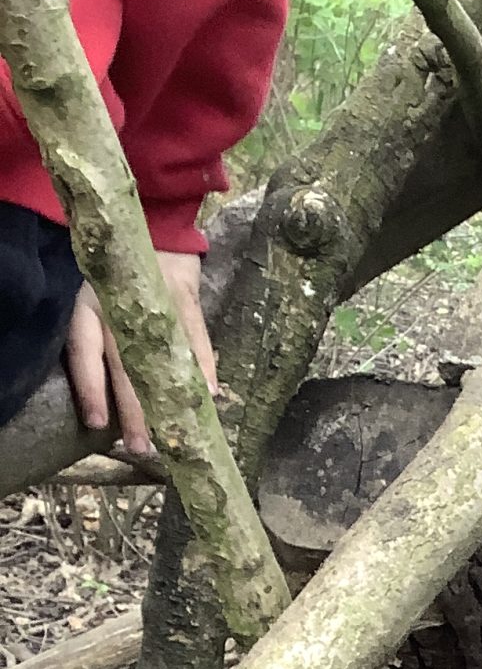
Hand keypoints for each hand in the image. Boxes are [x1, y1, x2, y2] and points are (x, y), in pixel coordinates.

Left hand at [65, 251, 216, 456]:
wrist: (150, 222)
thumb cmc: (119, 273)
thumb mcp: (94, 296)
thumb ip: (97, 338)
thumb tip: (107, 396)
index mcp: (89, 304)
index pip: (85, 351)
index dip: (90, 389)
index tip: (97, 424)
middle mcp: (116, 303)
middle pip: (124, 365)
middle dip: (133, 409)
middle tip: (142, 446)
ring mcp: (154, 299)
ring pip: (159, 357)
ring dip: (169, 398)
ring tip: (177, 431)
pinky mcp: (186, 296)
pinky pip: (195, 338)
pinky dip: (203, 366)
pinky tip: (209, 395)